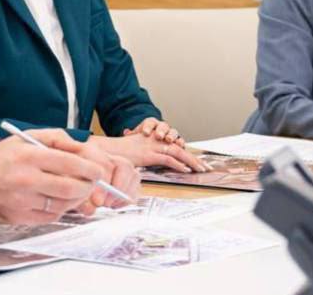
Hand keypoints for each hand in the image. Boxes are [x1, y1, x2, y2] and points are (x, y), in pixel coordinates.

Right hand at [0, 130, 105, 224]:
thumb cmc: (1, 157)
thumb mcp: (26, 138)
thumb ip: (56, 139)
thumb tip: (83, 149)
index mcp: (27, 156)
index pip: (68, 163)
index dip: (89, 168)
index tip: (98, 170)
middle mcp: (24, 179)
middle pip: (70, 188)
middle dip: (87, 186)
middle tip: (91, 183)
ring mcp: (20, 202)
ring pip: (62, 205)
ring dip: (75, 199)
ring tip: (75, 190)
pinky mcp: (17, 218)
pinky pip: (49, 216)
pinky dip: (59, 209)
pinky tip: (57, 199)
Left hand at [66, 132, 141, 211]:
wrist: (70, 175)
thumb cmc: (67, 178)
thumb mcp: (68, 185)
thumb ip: (78, 197)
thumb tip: (91, 209)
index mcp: (90, 151)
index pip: (104, 163)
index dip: (102, 184)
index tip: (97, 201)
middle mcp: (107, 155)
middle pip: (124, 165)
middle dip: (116, 189)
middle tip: (104, 203)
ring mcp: (119, 165)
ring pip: (133, 175)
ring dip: (123, 194)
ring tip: (108, 204)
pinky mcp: (127, 178)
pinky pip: (136, 187)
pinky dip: (126, 199)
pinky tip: (112, 204)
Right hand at [88, 133, 208, 172]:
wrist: (106, 151)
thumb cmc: (117, 155)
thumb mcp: (133, 156)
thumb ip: (143, 160)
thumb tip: (148, 171)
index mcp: (152, 141)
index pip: (173, 146)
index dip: (186, 154)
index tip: (196, 163)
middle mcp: (154, 142)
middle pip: (179, 148)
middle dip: (194, 158)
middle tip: (205, 167)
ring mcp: (152, 146)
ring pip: (177, 152)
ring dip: (191, 161)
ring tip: (201, 169)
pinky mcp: (149, 154)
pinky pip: (167, 159)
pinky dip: (178, 164)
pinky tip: (186, 170)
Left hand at [123, 117, 185, 146]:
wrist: (154, 143)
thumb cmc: (145, 140)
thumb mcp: (137, 137)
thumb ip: (132, 135)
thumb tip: (126, 132)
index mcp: (151, 124)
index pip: (150, 122)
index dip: (148, 127)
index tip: (145, 132)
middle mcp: (162, 127)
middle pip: (163, 126)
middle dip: (161, 130)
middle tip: (159, 136)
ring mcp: (171, 134)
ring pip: (173, 132)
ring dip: (171, 136)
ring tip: (169, 140)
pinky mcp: (178, 141)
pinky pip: (181, 140)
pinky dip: (180, 143)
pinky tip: (180, 146)